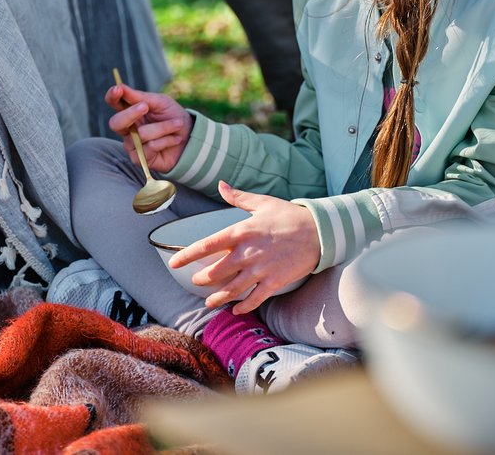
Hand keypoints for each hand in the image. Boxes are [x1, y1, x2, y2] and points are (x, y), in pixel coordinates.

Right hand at [106, 81, 191, 173]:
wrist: (191, 138)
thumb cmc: (173, 117)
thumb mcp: (161, 102)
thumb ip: (140, 97)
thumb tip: (120, 86)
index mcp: (130, 111)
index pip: (114, 103)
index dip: (112, 97)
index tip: (118, 90)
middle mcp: (127, 129)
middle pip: (116, 123)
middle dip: (130, 113)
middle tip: (145, 107)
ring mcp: (132, 145)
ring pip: (140, 135)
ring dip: (163, 127)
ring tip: (177, 124)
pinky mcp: (140, 159)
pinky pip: (151, 147)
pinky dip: (167, 140)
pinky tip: (174, 139)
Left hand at [167, 181, 318, 313]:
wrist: (320, 231)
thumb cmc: (289, 216)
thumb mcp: (262, 203)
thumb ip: (238, 197)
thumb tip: (221, 185)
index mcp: (242, 231)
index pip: (208, 245)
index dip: (188, 255)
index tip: (174, 263)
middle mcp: (248, 252)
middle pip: (217, 271)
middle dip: (203, 279)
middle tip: (195, 282)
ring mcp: (261, 269)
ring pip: (233, 289)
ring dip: (218, 297)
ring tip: (208, 302)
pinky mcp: (275, 282)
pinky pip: (255, 298)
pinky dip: (244, 306)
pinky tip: (236, 309)